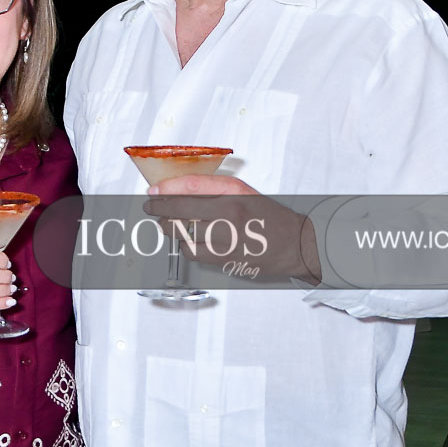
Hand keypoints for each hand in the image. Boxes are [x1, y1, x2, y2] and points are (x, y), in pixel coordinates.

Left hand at [146, 175, 321, 282]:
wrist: (295, 244)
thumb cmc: (269, 217)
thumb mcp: (244, 193)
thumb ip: (212, 189)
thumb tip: (177, 190)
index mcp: (233, 193)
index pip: (189, 187)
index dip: (166, 189)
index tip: (154, 191)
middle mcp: (229, 213)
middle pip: (180, 210)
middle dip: (159, 210)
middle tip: (151, 208)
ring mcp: (226, 238)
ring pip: (183, 233)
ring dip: (170, 229)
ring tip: (168, 225)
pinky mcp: (225, 258)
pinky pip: (193, 251)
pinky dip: (186, 245)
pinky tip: (188, 240)